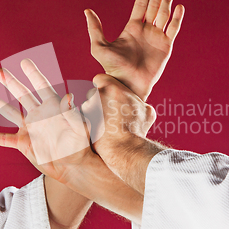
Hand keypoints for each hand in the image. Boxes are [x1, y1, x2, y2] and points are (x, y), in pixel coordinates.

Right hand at [0, 59, 95, 183]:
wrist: (73, 166)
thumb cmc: (80, 146)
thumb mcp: (79, 129)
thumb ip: (72, 114)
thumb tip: (68, 97)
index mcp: (53, 108)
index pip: (42, 87)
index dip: (33, 74)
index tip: (25, 62)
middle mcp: (39, 114)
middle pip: (22, 95)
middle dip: (11, 83)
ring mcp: (30, 128)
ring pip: (10, 113)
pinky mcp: (23, 143)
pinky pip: (4, 139)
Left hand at [82, 74, 162, 191]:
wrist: (125, 149)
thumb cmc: (137, 129)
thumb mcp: (146, 111)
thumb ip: (138, 101)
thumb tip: (137, 103)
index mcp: (112, 87)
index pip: (100, 79)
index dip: (104, 87)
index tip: (107, 95)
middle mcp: (97, 94)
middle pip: (92, 93)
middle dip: (98, 101)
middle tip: (107, 113)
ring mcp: (87, 108)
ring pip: (87, 106)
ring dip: (93, 113)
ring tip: (104, 125)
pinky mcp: (82, 121)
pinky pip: (84, 120)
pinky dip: (89, 124)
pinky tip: (99, 132)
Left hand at [85, 0, 184, 100]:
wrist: (129, 85)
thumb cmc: (113, 69)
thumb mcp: (99, 47)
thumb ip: (94, 29)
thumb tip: (87, 10)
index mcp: (132, 29)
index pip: (140, 6)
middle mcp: (146, 31)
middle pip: (154, 6)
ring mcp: (157, 38)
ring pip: (163, 15)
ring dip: (166, 1)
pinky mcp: (166, 47)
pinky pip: (173, 29)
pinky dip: (176, 18)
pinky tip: (178, 7)